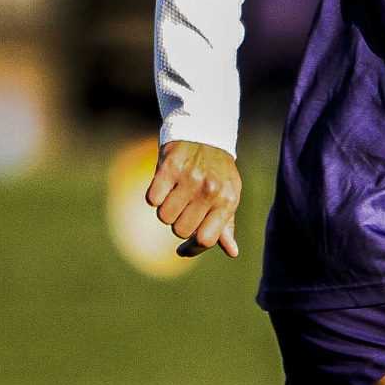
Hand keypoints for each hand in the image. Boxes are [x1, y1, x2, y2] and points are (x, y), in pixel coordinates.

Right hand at [144, 140, 241, 258]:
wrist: (204, 132)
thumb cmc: (217, 172)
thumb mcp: (228, 196)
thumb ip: (226, 226)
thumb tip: (232, 252)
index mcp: (227, 200)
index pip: (206, 239)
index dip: (192, 248)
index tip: (183, 248)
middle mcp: (210, 190)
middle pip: (180, 230)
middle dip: (178, 224)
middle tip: (183, 208)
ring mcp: (189, 178)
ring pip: (164, 217)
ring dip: (165, 210)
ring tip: (175, 195)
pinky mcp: (169, 167)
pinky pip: (151, 200)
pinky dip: (154, 196)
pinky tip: (164, 186)